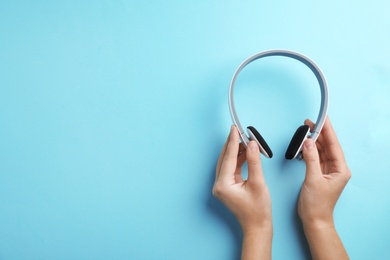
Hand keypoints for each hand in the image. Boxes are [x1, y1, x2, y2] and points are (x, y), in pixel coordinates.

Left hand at [213, 126, 271, 259]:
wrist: (257, 226)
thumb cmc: (258, 210)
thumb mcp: (258, 183)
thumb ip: (254, 162)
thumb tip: (252, 145)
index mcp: (223, 185)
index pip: (228, 158)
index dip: (233, 142)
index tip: (235, 129)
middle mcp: (218, 185)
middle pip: (224, 158)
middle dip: (232, 144)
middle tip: (239, 130)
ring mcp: (221, 186)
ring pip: (227, 162)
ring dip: (236, 151)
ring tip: (245, 139)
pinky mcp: (227, 186)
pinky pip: (231, 168)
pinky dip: (238, 159)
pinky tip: (246, 152)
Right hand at [298, 117, 350, 259]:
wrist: (314, 219)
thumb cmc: (317, 204)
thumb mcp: (313, 179)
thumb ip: (311, 159)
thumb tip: (308, 142)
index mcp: (341, 169)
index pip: (333, 145)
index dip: (328, 131)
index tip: (323, 119)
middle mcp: (337, 168)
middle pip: (328, 146)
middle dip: (319, 133)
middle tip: (309, 123)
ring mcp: (329, 171)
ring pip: (321, 150)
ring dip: (313, 141)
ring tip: (305, 131)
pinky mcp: (320, 173)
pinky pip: (316, 157)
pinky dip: (309, 151)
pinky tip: (304, 146)